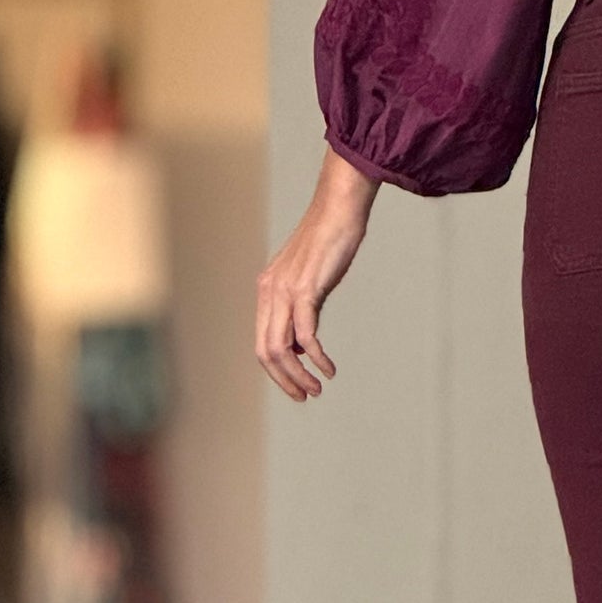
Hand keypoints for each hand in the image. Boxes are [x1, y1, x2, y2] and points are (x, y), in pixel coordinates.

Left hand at [255, 148, 380, 400]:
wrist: (339, 207)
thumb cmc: (331, 239)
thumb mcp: (310, 278)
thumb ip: (301, 307)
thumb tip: (300, 341)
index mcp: (268, 289)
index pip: (262, 342)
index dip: (276, 371)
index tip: (297, 386)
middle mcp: (270, 291)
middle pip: (266, 351)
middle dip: (285, 380)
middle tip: (306, 396)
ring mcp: (285, 290)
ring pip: (281, 347)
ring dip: (298, 375)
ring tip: (317, 388)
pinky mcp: (306, 288)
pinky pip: (305, 334)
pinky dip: (316, 357)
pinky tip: (330, 367)